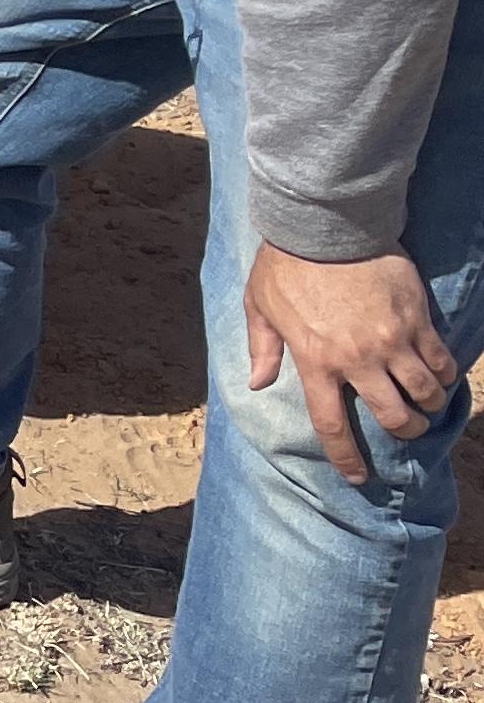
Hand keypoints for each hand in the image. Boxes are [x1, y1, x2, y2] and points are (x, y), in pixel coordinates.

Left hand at [245, 243, 460, 485]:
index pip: (331, 424)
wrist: (325, 226)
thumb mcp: (260, 306)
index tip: (359, 477)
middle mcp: (357, 359)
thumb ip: (263, 349)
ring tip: (426, 402)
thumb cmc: (285, 265)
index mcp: (315, 361)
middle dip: (405, 430)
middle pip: (393, 415)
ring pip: (424, 392)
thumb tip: (258, 385)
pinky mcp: (416, 320)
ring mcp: (391, 340)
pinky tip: (439, 374)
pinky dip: (444, 374)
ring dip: (429, 404)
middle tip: (407, 427)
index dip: (347, 457)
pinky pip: (440, 360)